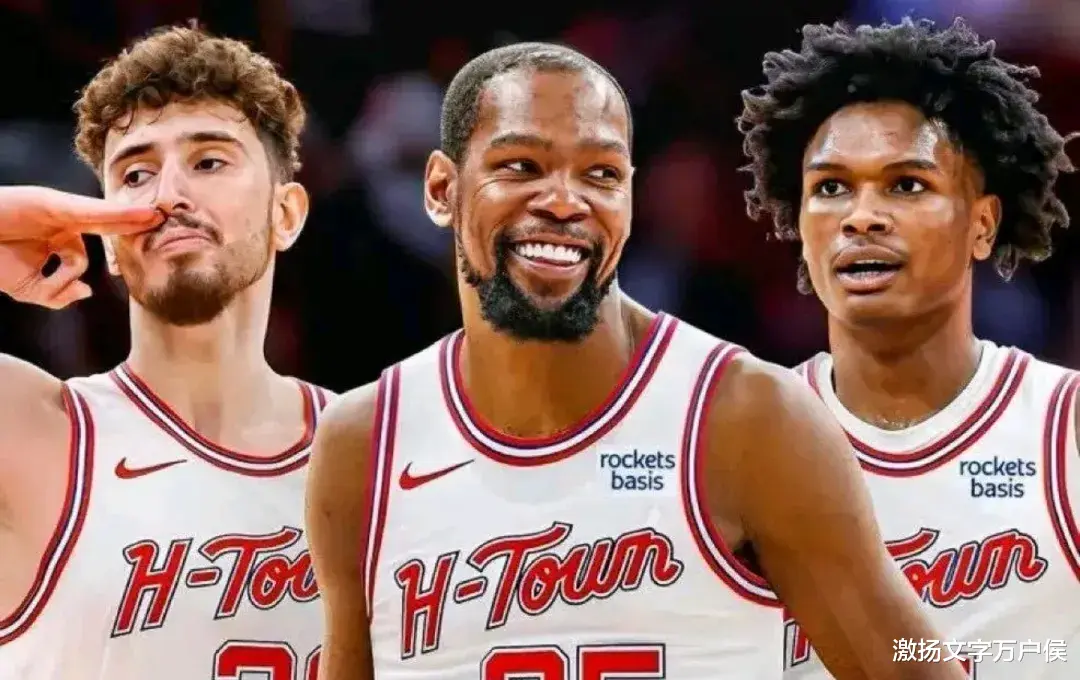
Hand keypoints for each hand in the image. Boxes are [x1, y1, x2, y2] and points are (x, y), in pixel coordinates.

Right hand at [0, 186, 160, 308]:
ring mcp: (56, 209)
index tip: (155, 245)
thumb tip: (85, 292)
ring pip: (103, 219)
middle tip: (172, 220)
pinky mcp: (48, 202)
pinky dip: (116, 214)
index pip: (105, 237)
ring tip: (126, 229)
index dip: (130, 239)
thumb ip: (57, 293)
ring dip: (128, 222)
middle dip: (142, 223)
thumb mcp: (28, 287)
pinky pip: (87, 212)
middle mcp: (64, 219)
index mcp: (63, 236)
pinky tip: (143, 214)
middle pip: (112, 221)